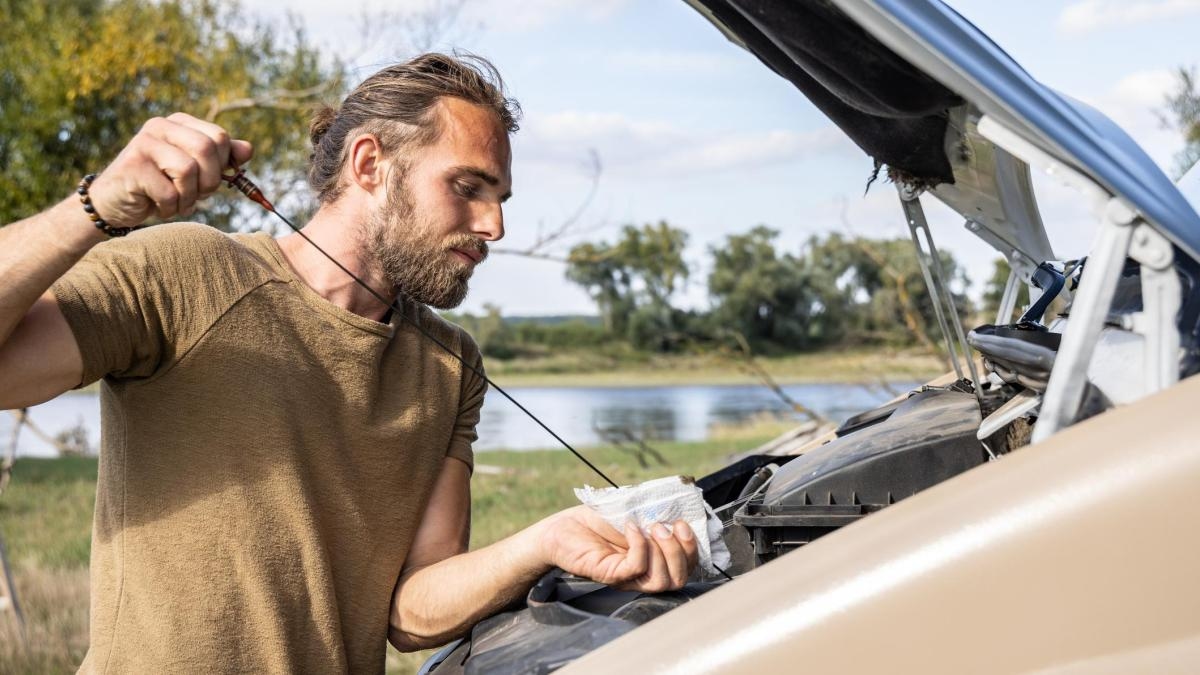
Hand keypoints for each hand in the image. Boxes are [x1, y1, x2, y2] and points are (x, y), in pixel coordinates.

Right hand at [87, 113, 252, 227]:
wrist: (114, 204)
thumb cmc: (160, 187)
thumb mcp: (196, 172)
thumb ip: (221, 159)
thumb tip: (248, 149)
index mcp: (179, 123)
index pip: (219, 137)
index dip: (223, 165)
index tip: (209, 180)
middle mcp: (160, 126)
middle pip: (207, 149)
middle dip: (209, 181)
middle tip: (195, 195)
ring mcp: (144, 143)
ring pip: (189, 171)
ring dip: (188, 197)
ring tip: (174, 201)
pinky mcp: (132, 166)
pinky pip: (169, 193)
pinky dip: (170, 208)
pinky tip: (156, 205)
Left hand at [536, 505, 699, 592]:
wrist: (561, 527)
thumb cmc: (595, 520)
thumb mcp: (633, 512)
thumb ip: (655, 514)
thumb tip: (680, 506)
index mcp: (653, 560)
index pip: (685, 567)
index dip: (692, 549)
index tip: (683, 523)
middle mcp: (642, 573)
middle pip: (678, 580)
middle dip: (681, 552)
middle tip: (667, 526)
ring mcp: (626, 577)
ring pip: (660, 582)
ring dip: (664, 551)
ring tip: (652, 527)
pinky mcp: (610, 574)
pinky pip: (635, 568)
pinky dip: (639, 545)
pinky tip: (630, 527)